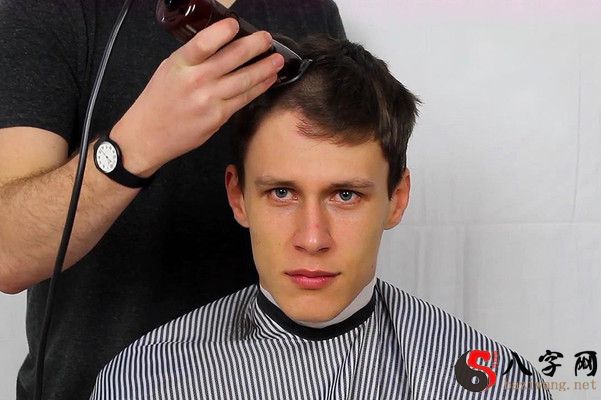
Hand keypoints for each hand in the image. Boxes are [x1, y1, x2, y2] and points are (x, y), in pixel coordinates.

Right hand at [110, 18, 284, 176]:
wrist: (147, 135)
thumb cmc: (158, 101)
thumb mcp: (169, 70)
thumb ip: (193, 58)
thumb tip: (222, 45)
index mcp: (181, 64)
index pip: (205, 43)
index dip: (223, 32)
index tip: (236, 24)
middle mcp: (196, 80)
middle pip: (232, 58)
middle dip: (255, 46)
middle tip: (267, 39)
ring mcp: (209, 100)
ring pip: (244, 80)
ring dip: (264, 68)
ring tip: (277, 60)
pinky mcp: (218, 117)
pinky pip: (243, 99)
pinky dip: (258, 88)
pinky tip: (268, 80)